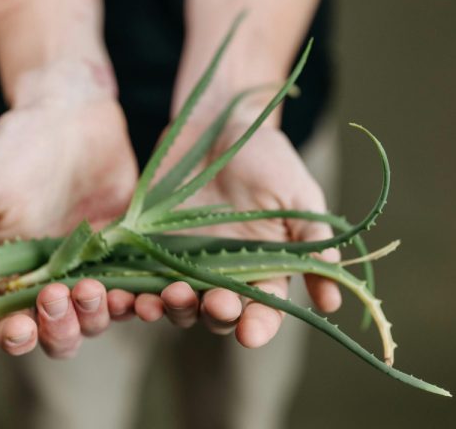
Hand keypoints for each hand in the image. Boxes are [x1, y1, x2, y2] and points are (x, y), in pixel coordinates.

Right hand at [0, 69, 139, 357]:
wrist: (69, 109)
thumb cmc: (14, 149)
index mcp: (12, 274)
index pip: (14, 325)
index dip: (18, 336)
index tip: (22, 325)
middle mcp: (54, 278)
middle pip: (62, 331)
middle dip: (63, 326)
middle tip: (63, 293)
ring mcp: (94, 265)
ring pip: (102, 315)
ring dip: (103, 315)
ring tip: (103, 291)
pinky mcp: (130, 248)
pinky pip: (140, 285)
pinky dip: (146, 297)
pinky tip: (152, 293)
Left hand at [136, 114, 340, 347]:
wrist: (218, 122)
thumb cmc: (266, 157)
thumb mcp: (297, 195)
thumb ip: (312, 243)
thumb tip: (333, 301)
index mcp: (263, 268)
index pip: (263, 310)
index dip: (258, 326)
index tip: (251, 333)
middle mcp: (222, 273)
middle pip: (217, 314)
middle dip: (215, 314)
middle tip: (213, 302)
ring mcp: (183, 262)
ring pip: (176, 303)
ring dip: (171, 309)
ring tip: (164, 299)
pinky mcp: (149, 246)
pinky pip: (138, 278)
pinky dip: (130, 292)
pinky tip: (123, 293)